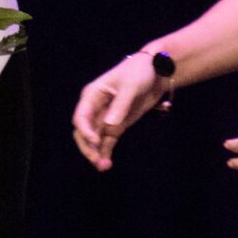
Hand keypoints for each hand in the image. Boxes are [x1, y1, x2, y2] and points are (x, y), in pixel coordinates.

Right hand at [72, 51, 164, 167]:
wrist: (156, 71)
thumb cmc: (139, 71)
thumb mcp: (130, 86)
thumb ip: (120, 105)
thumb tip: (109, 124)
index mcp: (92, 95)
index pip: (81, 117)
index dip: (85, 131)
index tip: (95, 142)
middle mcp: (95, 108)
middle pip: (83, 131)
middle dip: (88, 147)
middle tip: (97, 160)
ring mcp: (106, 118)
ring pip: (95, 139)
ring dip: (97, 153)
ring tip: (104, 166)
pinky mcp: (118, 125)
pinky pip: (107, 141)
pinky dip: (106, 151)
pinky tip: (107, 163)